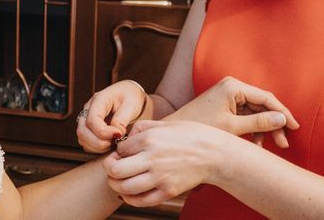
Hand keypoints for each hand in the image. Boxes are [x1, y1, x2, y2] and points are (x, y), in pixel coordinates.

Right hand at [77, 80, 146, 152]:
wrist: (129, 95)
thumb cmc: (130, 97)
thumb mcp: (131, 104)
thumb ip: (122, 119)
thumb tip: (116, 133)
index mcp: (99, 100)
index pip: (92, 120)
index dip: (103, 132)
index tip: (118, 135)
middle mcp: (88, 109)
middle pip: (82, 131)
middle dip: (99, 143)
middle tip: (115, 142)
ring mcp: (86, 119)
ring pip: (82, 138)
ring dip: (97, 146)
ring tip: (113, 143)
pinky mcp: (88, 128)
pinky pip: (86, 143)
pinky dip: (97, 148)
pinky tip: (109, 144)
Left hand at [103, 120, 230, 206]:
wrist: (214, 153)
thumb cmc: (190, 135)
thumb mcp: (165, 124)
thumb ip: (142, 128)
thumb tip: (125, 137)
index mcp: (149, 139)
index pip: (119, 150)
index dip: (115, 153)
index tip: (119, 154)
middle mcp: (152, 158)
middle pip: (115, 170)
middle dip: (109, 170)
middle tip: (112, 168)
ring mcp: (160, 177)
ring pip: (125, 188)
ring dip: (116, 185)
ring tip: (118, 181)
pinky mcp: (168, 191)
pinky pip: (142, 201)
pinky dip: (130, 199)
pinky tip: (129, 193)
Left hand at [167, 76, 298, 146]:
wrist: (176, 132)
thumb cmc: (201, 128)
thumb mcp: (233, 128)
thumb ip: (259, 123)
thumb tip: (283, 119)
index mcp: (233, 86)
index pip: (266, 97)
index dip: (283, 113)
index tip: (295, 127)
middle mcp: (231, 86)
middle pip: (262, 104)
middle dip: (273, 124)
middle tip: (283, 143)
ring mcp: (228, 95)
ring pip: (255, 111)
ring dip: (263, 129)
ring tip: (269, 147)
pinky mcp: (224, 104)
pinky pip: (245, 115)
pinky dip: (251, 129)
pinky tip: (255, 144)